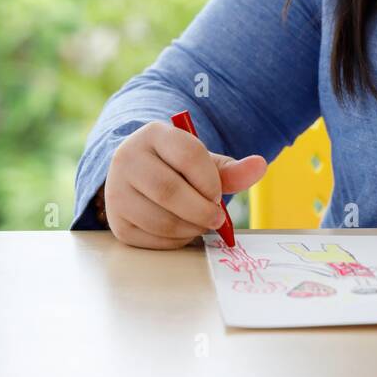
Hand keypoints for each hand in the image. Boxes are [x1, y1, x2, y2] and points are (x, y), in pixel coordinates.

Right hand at [103, 120, 266, 249]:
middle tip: (216, 219)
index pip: (187, 156)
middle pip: (169, 190)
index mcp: (154, 135)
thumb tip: (260, 165)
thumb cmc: (177, 169)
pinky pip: (151, 239)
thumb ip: (232, 169)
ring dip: (190, 228)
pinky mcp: (117, 221)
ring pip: (159, 218)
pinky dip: (175, 241)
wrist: (140, 177)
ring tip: (200, 224)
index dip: (209, 181)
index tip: (217, 194)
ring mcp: (116, 191)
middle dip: (201, 210)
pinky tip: (183, 231)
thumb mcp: (203, 163)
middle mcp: (127, 158)